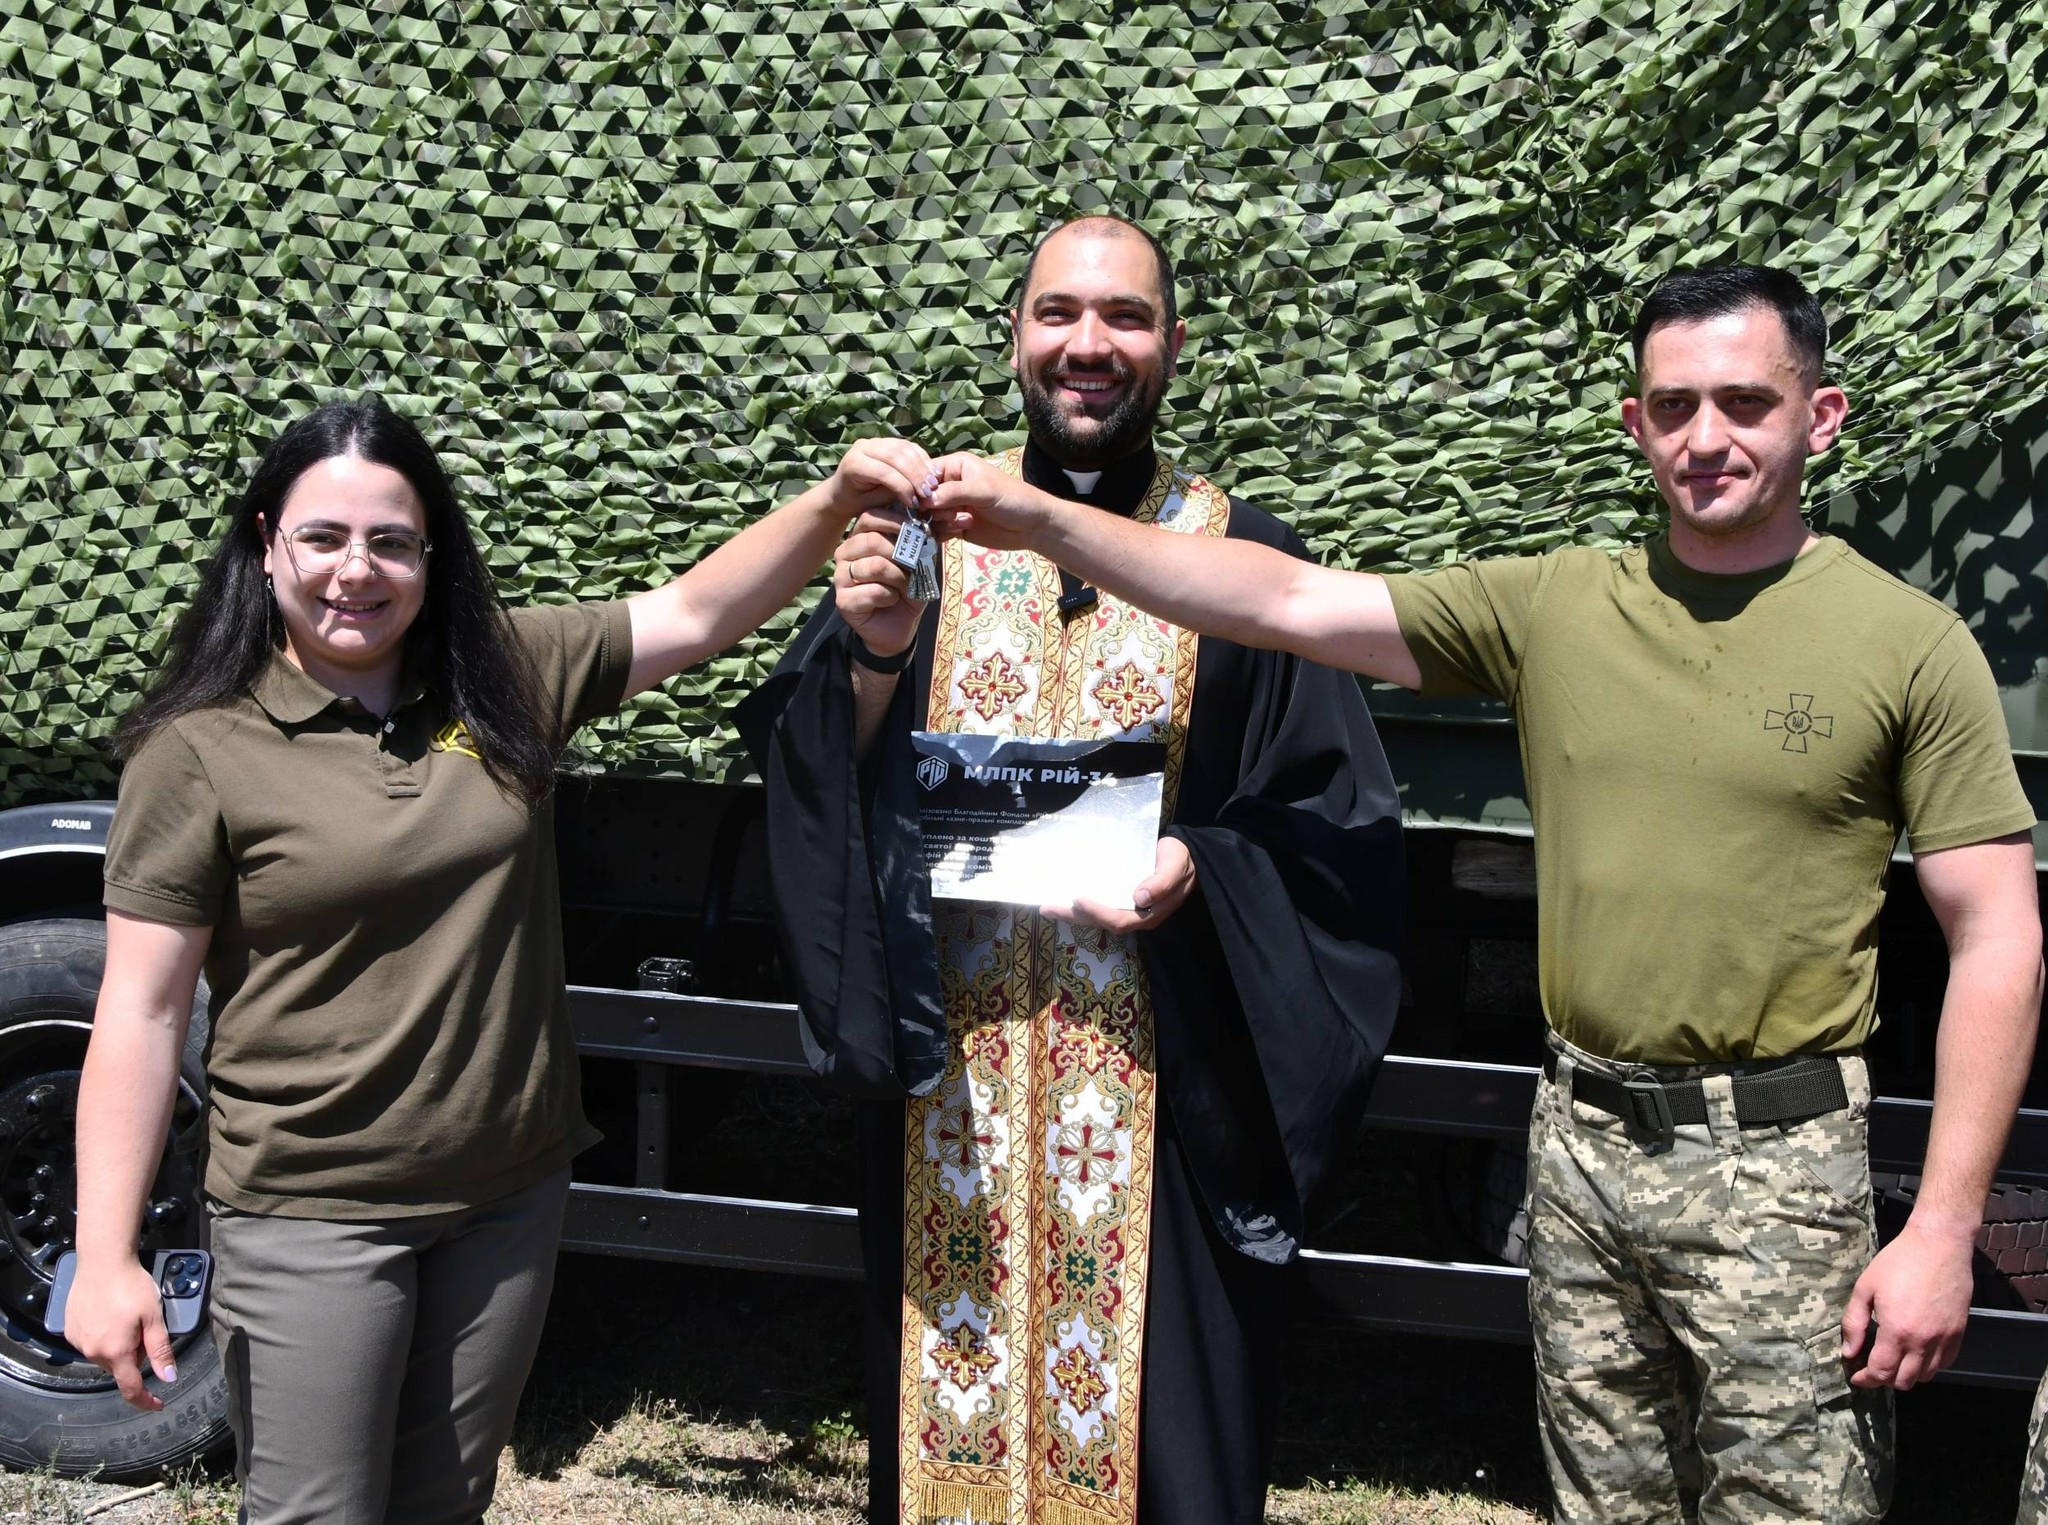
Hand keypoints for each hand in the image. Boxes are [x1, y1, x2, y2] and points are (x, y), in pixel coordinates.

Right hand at [64, 1254, 176, 1410]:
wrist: (102, 1261)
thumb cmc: (131, 1286)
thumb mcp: (154, 1317)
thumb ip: (161, 1350)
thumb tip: (169, 1377)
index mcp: (116, 1352)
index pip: (131, 1388)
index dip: (146, 1400)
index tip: (158, 1404)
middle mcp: (93, 1351)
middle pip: (121, 1366)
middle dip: (136, 1353)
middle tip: (145, 1326)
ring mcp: (78, 1342)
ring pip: (106, 1354)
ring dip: (119, 1345)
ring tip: (126, 1315)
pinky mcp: (69, 1330)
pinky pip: (91, 1342)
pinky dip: (104, 1335)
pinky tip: (110, 1314)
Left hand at [823, 437, 937, 522]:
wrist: (843, 492)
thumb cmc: (855, 503)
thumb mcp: (870, 505)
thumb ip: (891, 495)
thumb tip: (917, 495)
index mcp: (854, 463)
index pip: (884, 472)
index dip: (903, 487)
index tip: (915, 503)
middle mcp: (863, 446)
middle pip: (896, 456)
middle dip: (916, 475)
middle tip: (929, 492)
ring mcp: (876, 441)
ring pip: (905, 448)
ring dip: (922, 466)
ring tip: (932, 484)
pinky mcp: (887, 441)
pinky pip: (909, 446)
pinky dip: (922, 459)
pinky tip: (931, 473)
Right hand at [834, 509, 925, 659]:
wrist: (899, 625)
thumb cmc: (907, 589)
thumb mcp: (920, 562)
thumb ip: (922, 541)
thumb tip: (931, 524)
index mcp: (860, 538)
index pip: (870, 517)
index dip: (895, 522)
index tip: (919, 532)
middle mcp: (845, 553)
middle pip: (873, 541)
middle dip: (902, 556)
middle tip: (914, 569)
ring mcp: (841, 577)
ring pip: (876, 566)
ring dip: (899, 579)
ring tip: (904, 588)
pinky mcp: (843, 600)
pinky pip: (874, 591)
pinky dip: (891, 597)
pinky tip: (891, 601)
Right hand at [929, 453, 1055, 550]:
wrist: (1033, 526)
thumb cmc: (1014, 499)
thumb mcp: (984, 490)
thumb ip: (954, 492)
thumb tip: (925, 499)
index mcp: (955, 466)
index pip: (924, 473)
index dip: (921, 488)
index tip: (926, 501)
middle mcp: (950, 485)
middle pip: (922, 498)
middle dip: (934, 508)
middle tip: (953, 514)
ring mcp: (951, 507)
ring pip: (928, 516)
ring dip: (942, 522)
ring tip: (966, 522)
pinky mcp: (954, 527)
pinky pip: (936, 531)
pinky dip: (943, 534)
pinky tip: (960, 532)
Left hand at [1043, 835, 1196, 933]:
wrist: (1187, 858)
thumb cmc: (1181, 861)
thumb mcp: (1175, 867)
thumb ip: (1161, 882)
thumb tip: (1139, 898)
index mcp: (1149, 913)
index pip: (1119, 920)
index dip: (1098, 912)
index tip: (1079, 899)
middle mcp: (1135, 916)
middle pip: (1101, 922)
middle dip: (1074, 916)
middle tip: (1048, 907)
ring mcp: (1127, 909)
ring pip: (1096, 917)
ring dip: (1071, 914)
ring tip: (1048, 907)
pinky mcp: (1121, 900)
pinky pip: (1099, 905)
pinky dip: (1080, 905)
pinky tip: (1064, 898)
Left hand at [1840, 1216, 1975, 1388]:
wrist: (1938, 1246)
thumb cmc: (1897, 1262)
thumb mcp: (1865, 1288)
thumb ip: (1854, 1323)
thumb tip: (1849, 1352)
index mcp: (1897, 1331)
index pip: (1881, 1372)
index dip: (1866, 1379)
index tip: (1856, 1376)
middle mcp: (1924, 1342)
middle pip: (1904, 1381)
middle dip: (1885, 1379)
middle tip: (1873, 1366)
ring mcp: (1945, 1339)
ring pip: (1926, 1376)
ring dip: (1908, 1374)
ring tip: (1894, 1359)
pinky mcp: (1959, 1333)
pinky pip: (1946, 1363)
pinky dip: (1929, 1365)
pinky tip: (1917, 1352)